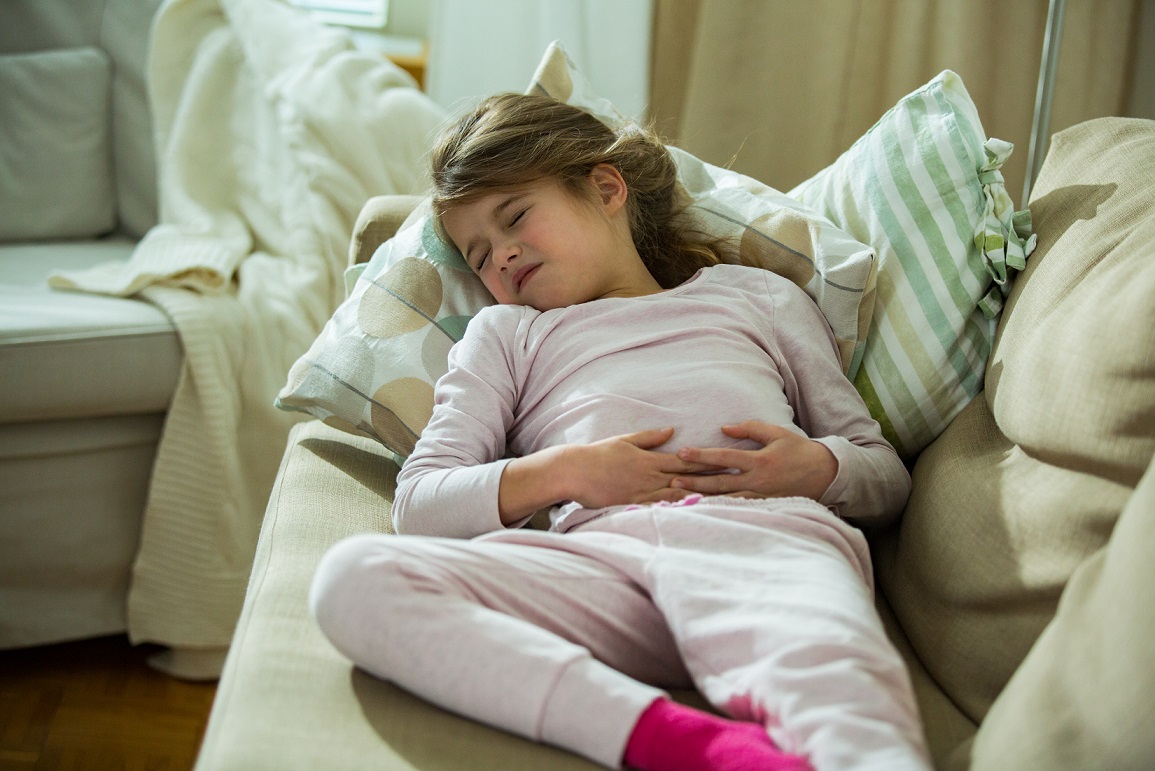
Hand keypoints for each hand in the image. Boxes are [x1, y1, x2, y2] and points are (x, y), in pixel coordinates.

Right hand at [562, 428, 721, 508]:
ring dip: (699, 497)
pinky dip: (677, 512)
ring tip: (722, 500)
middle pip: (687, 479)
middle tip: (735, 481)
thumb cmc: (598, 455)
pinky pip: (659, 510)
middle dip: (712, 479)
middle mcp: (650, 476)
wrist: (574, 471)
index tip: (728, 461)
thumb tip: (671, 431)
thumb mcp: (625, 441)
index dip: (708, 461)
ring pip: (677, 495)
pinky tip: (692, 515)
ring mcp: (642, 493)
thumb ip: (650, 438)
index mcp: (650, 460)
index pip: (686, 461)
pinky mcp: (633, 505)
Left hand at [671, 420, 837, 501]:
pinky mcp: (763, 506)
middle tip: (672, 481)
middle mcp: (757, 481)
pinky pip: (737, 508)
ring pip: (726, 499)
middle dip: (695, 482)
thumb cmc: (798, 450)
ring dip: (703, 498)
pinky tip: (703, 509)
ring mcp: (760, 496)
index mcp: (759, 460)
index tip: (682, 453)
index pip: (725, 458)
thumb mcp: (777, 433)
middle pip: (720, 482)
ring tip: (681, 498)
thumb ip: (750, 429)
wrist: (825, 474)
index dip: (702, 455)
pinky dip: (719, 509)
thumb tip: (724, 428)